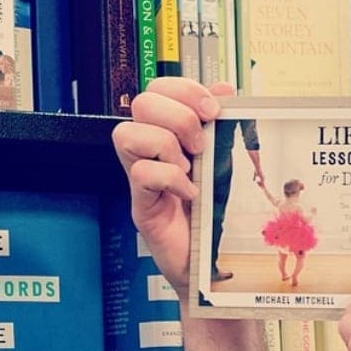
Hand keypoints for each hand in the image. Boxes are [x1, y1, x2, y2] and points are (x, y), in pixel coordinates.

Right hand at [111, 77, 233, 298]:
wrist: (208, 263)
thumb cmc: (212, 210)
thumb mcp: (223, 160)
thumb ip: (221, 124)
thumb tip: (224, 87)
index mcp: (170, 132)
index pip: (159, 88)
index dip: (184, 89)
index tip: (213, 109)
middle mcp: (149, 150)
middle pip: (141, 103)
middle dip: (178, 116)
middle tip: (200, 144)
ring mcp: (141, 176)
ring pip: (127, 133)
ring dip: (167, 146)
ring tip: (190, 168)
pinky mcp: (141, 204)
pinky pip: (141, 173)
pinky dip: (171, 179)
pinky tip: (190, 192)